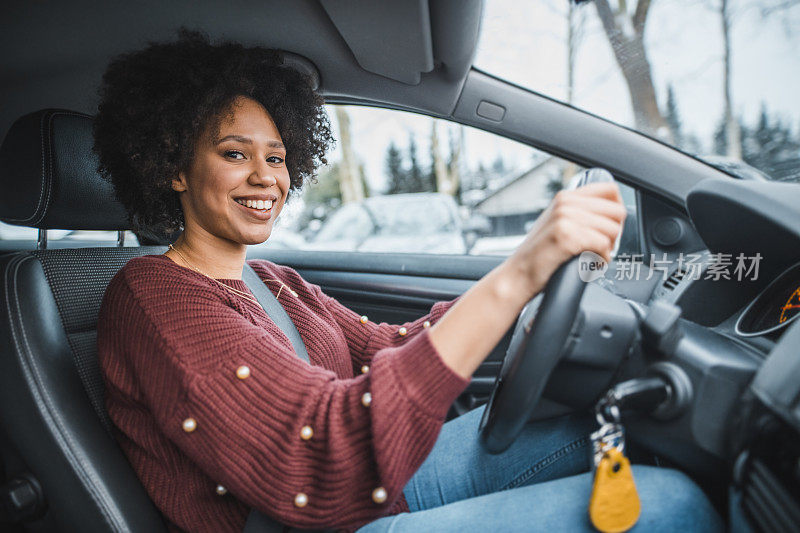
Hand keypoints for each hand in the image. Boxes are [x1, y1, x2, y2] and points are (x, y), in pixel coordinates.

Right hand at [507, 182, 626, 296]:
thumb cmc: (539, 256)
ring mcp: (565, 218)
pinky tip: (589, 265)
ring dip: (608, 249)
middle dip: (615, 233)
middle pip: (617, 212)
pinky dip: (601, 260)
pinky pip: (603, 246)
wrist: (518, 276)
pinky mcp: (566, 236)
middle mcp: (566, 203)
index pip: (610, 190)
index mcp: (565, 197)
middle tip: (600, 247)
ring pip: (613, 230)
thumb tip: (612, 217)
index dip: (617, 210)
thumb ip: (580, 215)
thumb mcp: (557, 224)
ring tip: (593, 257)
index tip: (610, 227)